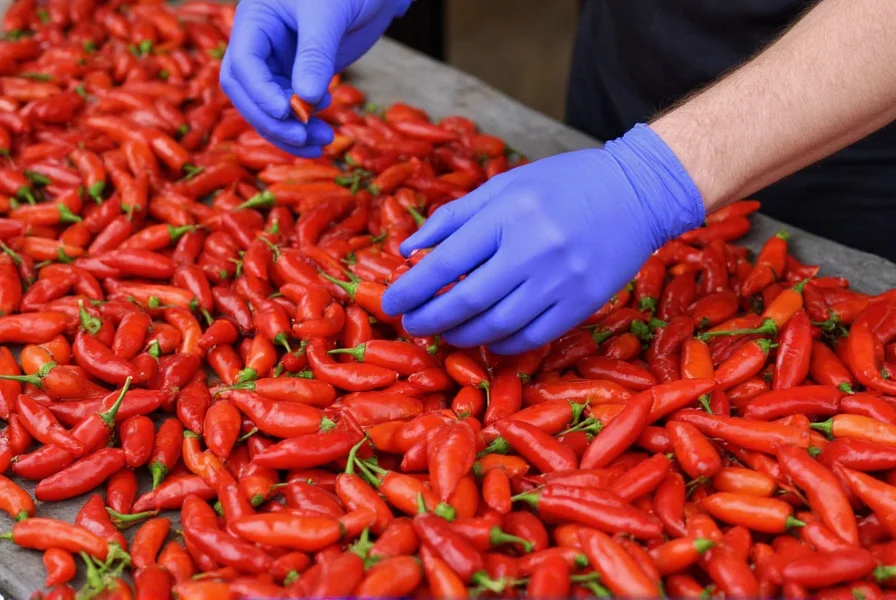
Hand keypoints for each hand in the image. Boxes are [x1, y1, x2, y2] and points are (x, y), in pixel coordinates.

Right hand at [220, 0, 410, 155]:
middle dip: (272, 119)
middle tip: (302, 135)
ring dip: (290, 131)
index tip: (287, 112)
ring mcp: (277, 64)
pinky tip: (322, 133)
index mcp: (255, 20)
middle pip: (247, 93)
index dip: (260, 92)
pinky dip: (303, 126)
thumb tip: (305, 99)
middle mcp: (259, 45)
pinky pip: (290, 110)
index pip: (243, 64)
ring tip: (322, 142)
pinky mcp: (297, 79)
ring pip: (267, 108)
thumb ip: (315, 55)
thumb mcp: (329, 15)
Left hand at [381, 124, 704, 354]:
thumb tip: (409, 250)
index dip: (413, 288)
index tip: (391, 303)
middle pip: (467, 300)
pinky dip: (502, 344)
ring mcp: (561, 280)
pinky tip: (487, 339)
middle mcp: (533, 249)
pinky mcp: (583, 302)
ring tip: (445, 332)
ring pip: (497, 325)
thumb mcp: (506, 185)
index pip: (446, 261)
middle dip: (430, 319)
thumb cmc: (564, 184)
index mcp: (508, 214)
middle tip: (412, 325)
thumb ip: (455, 216)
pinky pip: (533, 336)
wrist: (638, 193)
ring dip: (462, 335)